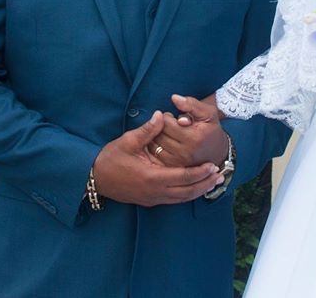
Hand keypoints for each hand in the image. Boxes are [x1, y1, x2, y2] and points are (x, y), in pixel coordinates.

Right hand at [92, 111, 223, 206]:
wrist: (95, 178)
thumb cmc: (111, 158)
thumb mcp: (128, 142)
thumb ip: (147, 130)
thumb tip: (161, 115)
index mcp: (152, 177)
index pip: (183, 177)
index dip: (200, 173)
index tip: (213, 165)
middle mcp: (155, 192)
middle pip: (187, 192)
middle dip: (205, 184)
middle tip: (221, 175)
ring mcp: (152, 198)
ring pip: (181, 199)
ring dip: (198, 191)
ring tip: (213, 182)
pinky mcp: (150, 200)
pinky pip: (173, 200)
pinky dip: (186, 194)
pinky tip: (194, 187)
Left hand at [148, 95, 227, 167]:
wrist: (217, 153)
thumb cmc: (211, 130)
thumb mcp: (208, 113)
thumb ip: (191, 104)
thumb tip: (174, 98)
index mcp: (194, 137)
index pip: (166, 122)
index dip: (168, 117)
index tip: (175, 119)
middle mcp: (185, 152)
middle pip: (159, 133)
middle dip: (162, 127)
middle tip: (172, 126)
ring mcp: (179, 162)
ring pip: (155, 144)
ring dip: (158, 137)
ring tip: (169, 135)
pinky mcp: (173, 168)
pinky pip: (156, 154)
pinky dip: (157, 147)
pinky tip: (166, 144)